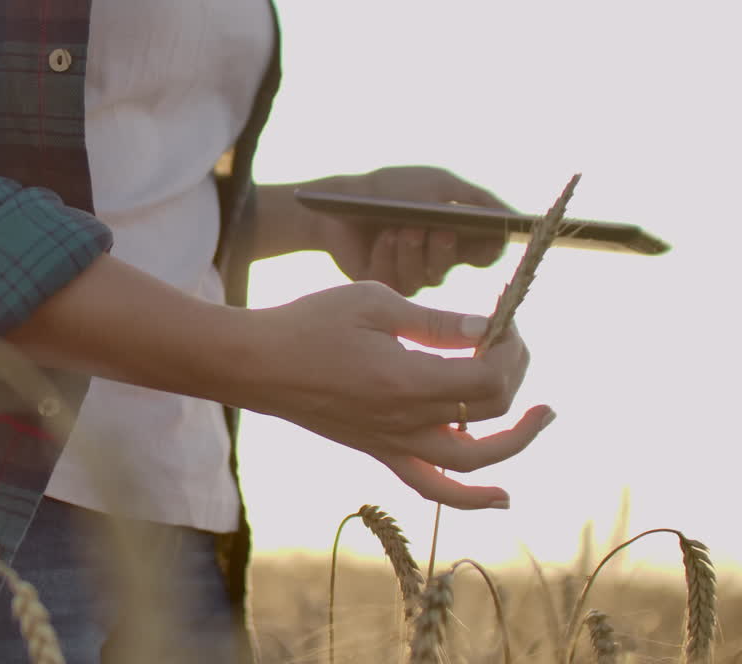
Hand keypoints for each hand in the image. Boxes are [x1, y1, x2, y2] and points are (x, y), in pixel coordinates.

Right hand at [237, 281, 552, 508]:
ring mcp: (392, 442)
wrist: (259, 363)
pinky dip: (471, 497)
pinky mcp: (379, 450)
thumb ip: (434, 320)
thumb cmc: (310, 324)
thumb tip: (486, 326)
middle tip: (510, 343)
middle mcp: (404, 420)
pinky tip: (501, 496)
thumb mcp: (373, 302)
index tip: (500, 319)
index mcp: (406, 379)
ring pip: (472, 461)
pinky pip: (432, 487)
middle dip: (514, 374)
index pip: (487, 374)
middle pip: (489, 411)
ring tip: (541, 416)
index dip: (508, 346)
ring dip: (516, 441)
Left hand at [302, 166, 512, 295]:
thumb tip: (513, 218)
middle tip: (438, 230)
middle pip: (452, 267)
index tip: (487, 238)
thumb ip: (477, 199)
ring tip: (403, 228)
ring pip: (426, 277)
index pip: (484, 254)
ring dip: (414, 250)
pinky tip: (384, 237)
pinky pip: (395, 280)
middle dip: (444, 249)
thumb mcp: (438, 184)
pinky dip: (390, 255)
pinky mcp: (382, 282)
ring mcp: (408, 273)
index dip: (488, 250)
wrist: (340, 200)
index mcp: (453, 235)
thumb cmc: (391, 189)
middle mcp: (433, 259)